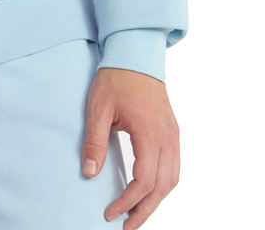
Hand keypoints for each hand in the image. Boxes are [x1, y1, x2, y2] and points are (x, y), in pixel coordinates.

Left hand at [81, 68, 179, 227]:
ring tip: (137, 214)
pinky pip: (174, 167)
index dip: (128, 201)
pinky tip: (149, 191)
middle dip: (145, 211)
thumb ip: (94, 141)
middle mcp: (168, 138)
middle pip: (162, 187)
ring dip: (156, 201)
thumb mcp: (98, 108)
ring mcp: (173, 135)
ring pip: (172, 180)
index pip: (144, 180)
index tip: (110, 212)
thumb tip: (90, 172)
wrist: (135, 53)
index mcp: (150, 133)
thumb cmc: (116, 78)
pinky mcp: (173, 132)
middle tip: (126, 227)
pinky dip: (163, 185)